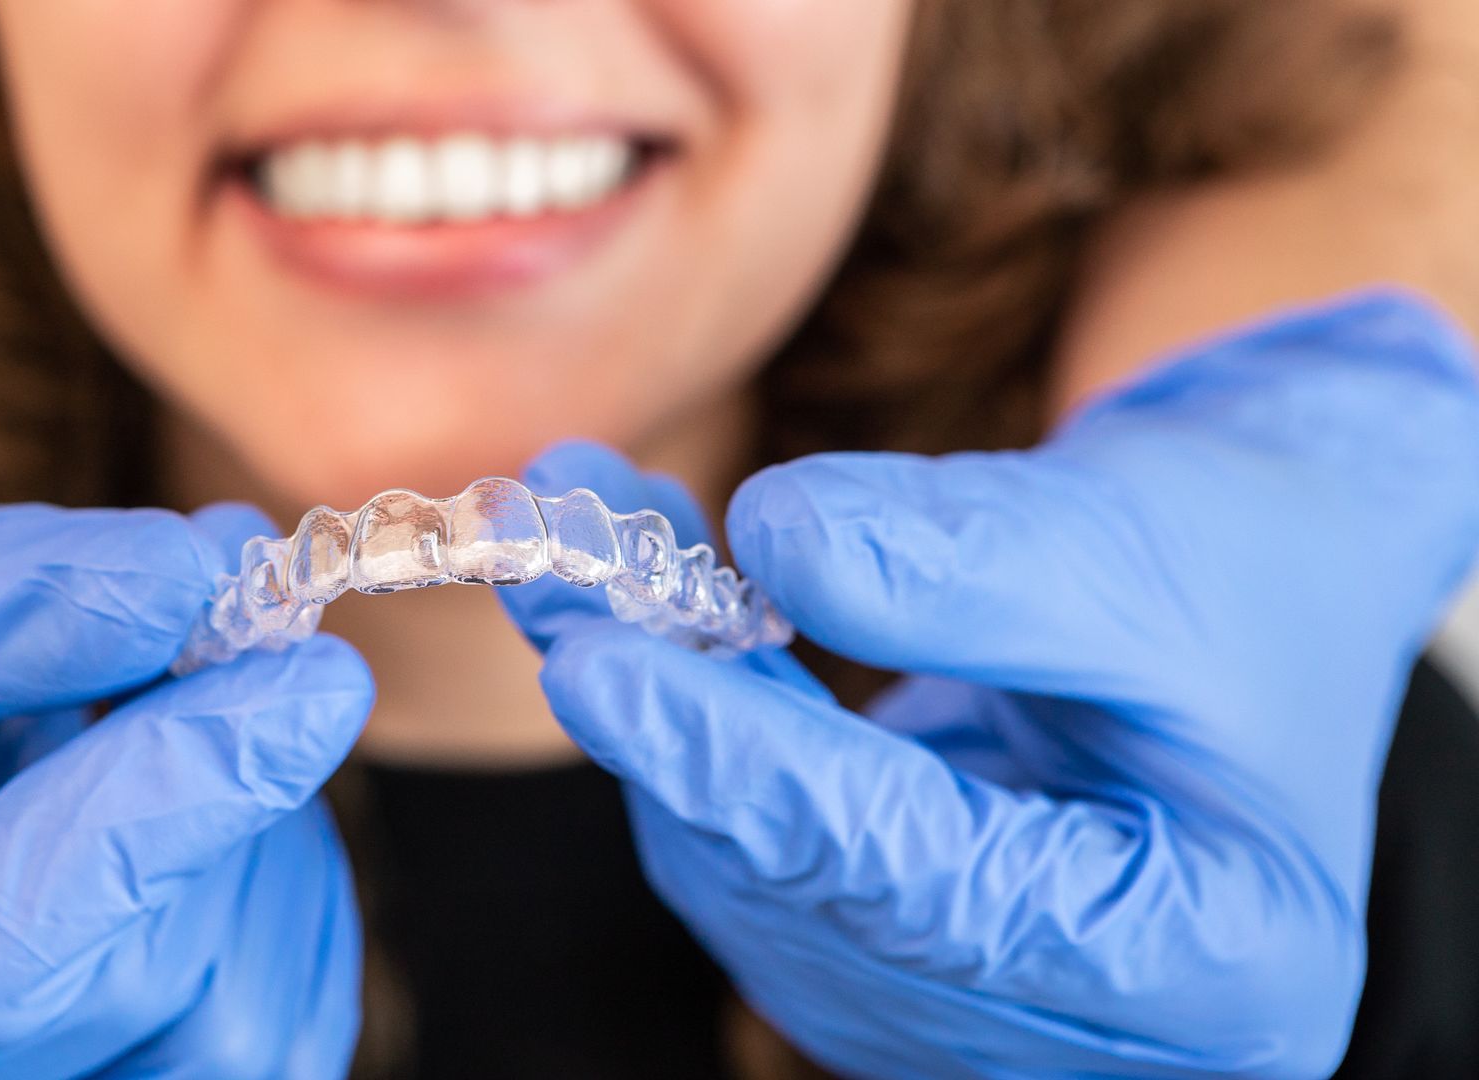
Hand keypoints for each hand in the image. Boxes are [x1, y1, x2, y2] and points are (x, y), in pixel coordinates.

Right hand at [0, 424, 372, 1077]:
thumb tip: (191, 581)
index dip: (159, 810)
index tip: (307, 680)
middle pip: (125, 980)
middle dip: (217, 783)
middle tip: (238, 623)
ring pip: (236, 1016)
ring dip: (263, 829)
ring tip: (176, 710)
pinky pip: (275, 1023)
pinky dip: (281, 885)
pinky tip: (206, 795)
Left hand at [500, 291, 1478, 1077]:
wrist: (1263, 566)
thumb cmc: (1249, 561)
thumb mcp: (1139, 543)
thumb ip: (962, 562)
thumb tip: (771, 541)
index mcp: (1199, 961)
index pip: (923, 888)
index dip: (749, 773)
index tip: (601, 670)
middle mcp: (1078, 1018)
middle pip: (815, 893)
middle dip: (672, 721)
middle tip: (560, 557)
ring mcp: (977, 990)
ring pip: (757, 873)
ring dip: (659, 705)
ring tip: (589, 540)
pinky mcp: (899, 935)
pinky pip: (759, 839)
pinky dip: (697, 714)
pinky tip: (650, 597)